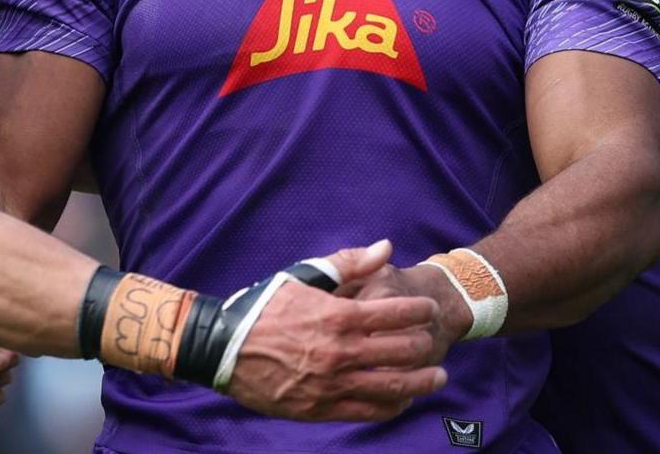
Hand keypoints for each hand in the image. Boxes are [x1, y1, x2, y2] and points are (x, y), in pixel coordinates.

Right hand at [224, 240, 449, 421]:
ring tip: (438, 376)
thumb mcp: (303, 276)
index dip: (421, 311)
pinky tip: (404, 399)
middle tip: (434, 340)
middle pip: (403, 351)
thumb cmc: (263, 307)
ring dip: (422, 382)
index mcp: (338, 316)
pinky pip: (369, 411)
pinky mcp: (321, 408)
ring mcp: (332, 383)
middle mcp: (340, 352)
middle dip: (426, 345)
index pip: (397, 314)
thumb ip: (348, 263)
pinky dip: (393, 405)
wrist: (221, 348)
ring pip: (392, 387)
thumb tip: (386, 248)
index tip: (430, 309)